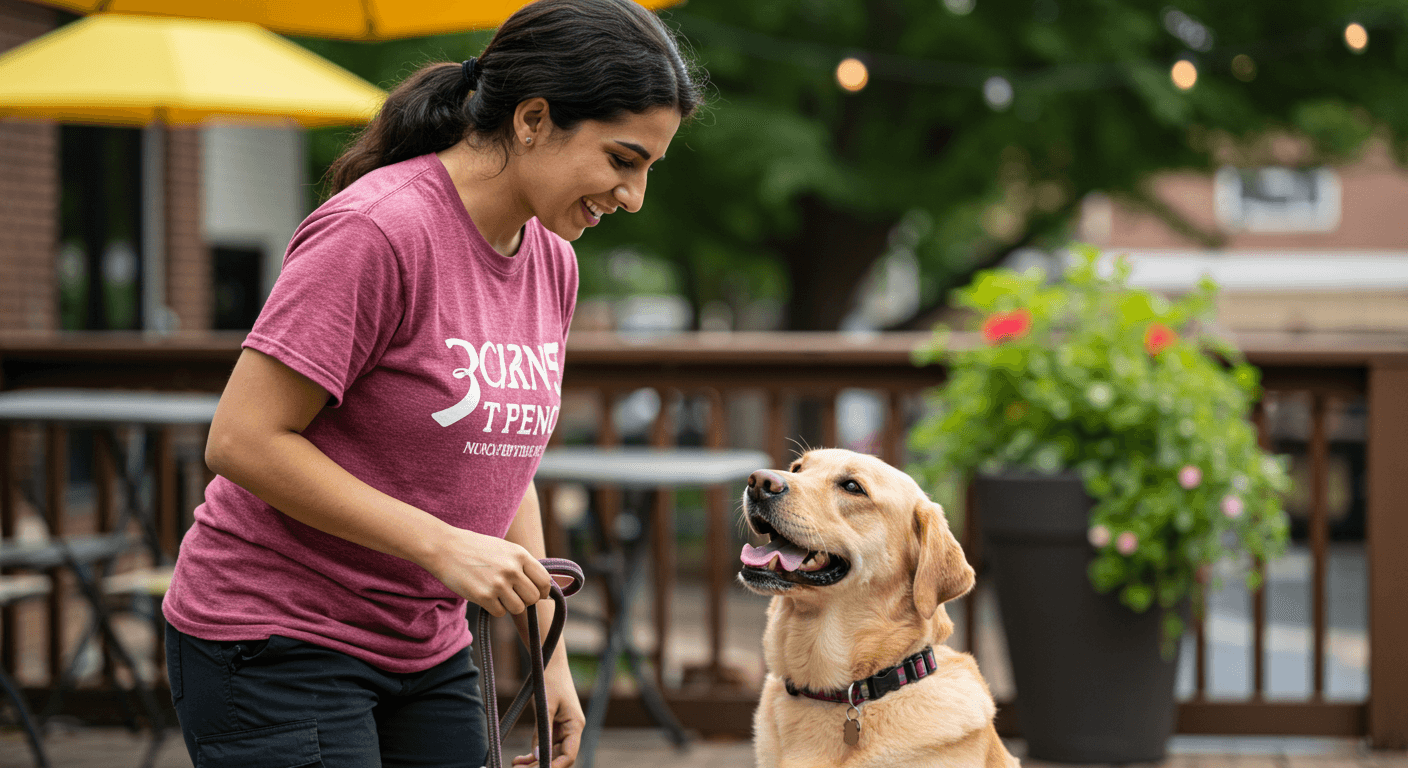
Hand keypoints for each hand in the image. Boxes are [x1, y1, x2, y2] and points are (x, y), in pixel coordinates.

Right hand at [424, 528, 551, 616]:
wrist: (446, 548)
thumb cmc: (476, 548)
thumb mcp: (505, 549)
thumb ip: (523, 565)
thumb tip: (545, 588)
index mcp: (520, 555)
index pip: (544, 580)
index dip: (543, 591)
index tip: (537, 594)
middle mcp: (512, 569)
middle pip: (533, 597)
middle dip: (525, 599)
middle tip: (512, 594)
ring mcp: (498, 584)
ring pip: (518, 608)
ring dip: (510, 605)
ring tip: (498, 594)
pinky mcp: (484, 597)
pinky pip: (500, 613)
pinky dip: (494, 608)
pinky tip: (485, 596)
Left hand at [512, 663, 584, 767]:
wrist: (550, 661)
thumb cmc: (550, 679)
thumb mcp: (545, 705)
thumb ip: (542, 732)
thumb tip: (537, 756)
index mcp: (575, 725)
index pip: (569, 756)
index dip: (555, 767)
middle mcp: (571, 730)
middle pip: (558, 757)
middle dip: (540, 766)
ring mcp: (562, 729)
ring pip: (550, 753)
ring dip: (534, 762)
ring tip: (515, 765)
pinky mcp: (553, 726)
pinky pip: (544, 744)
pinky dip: (533, 752)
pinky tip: (520, 758)